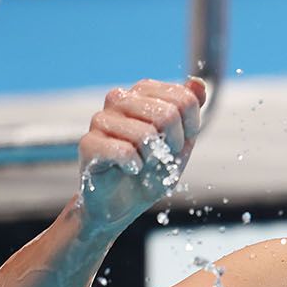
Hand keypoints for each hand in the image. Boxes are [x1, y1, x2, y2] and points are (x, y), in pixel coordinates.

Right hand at [76, 77, 207, 232]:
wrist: (123, 204)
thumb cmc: (152, 170)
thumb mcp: (181, 140)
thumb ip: (190, 110)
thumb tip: (198, 82)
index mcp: (142, 93)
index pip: (183, 98)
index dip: (190, 127)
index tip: (178, 142)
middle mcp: (119, 99)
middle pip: (167, 114)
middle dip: (172, 144)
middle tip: (159, 156)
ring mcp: (100, 120)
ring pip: (146, 133)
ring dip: (153, 158)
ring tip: (142, 163)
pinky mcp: (89, 143)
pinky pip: (125, 151)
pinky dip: (135, 166)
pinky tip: (129, 169)